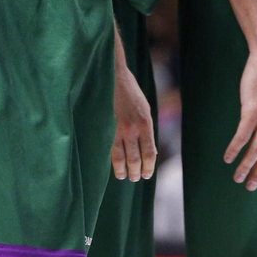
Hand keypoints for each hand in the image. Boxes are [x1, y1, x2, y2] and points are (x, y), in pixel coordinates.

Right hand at [112, 62, 156, 180]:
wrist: (115, 78)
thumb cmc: (132, 94)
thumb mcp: (145, 110)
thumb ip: (146, 130)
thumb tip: (150, 152)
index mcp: (146, 123)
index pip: (149, 153)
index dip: (148, 167)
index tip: (146, 175)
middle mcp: (133, 128)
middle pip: (135, 159)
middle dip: (136, 172)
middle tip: (135, 178)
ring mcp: (118, 128)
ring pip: (120, 157)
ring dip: (123, 170)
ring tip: (124, 177)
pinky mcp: (107, 127)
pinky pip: (110, 148)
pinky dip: (113, 161)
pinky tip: (114, 167)